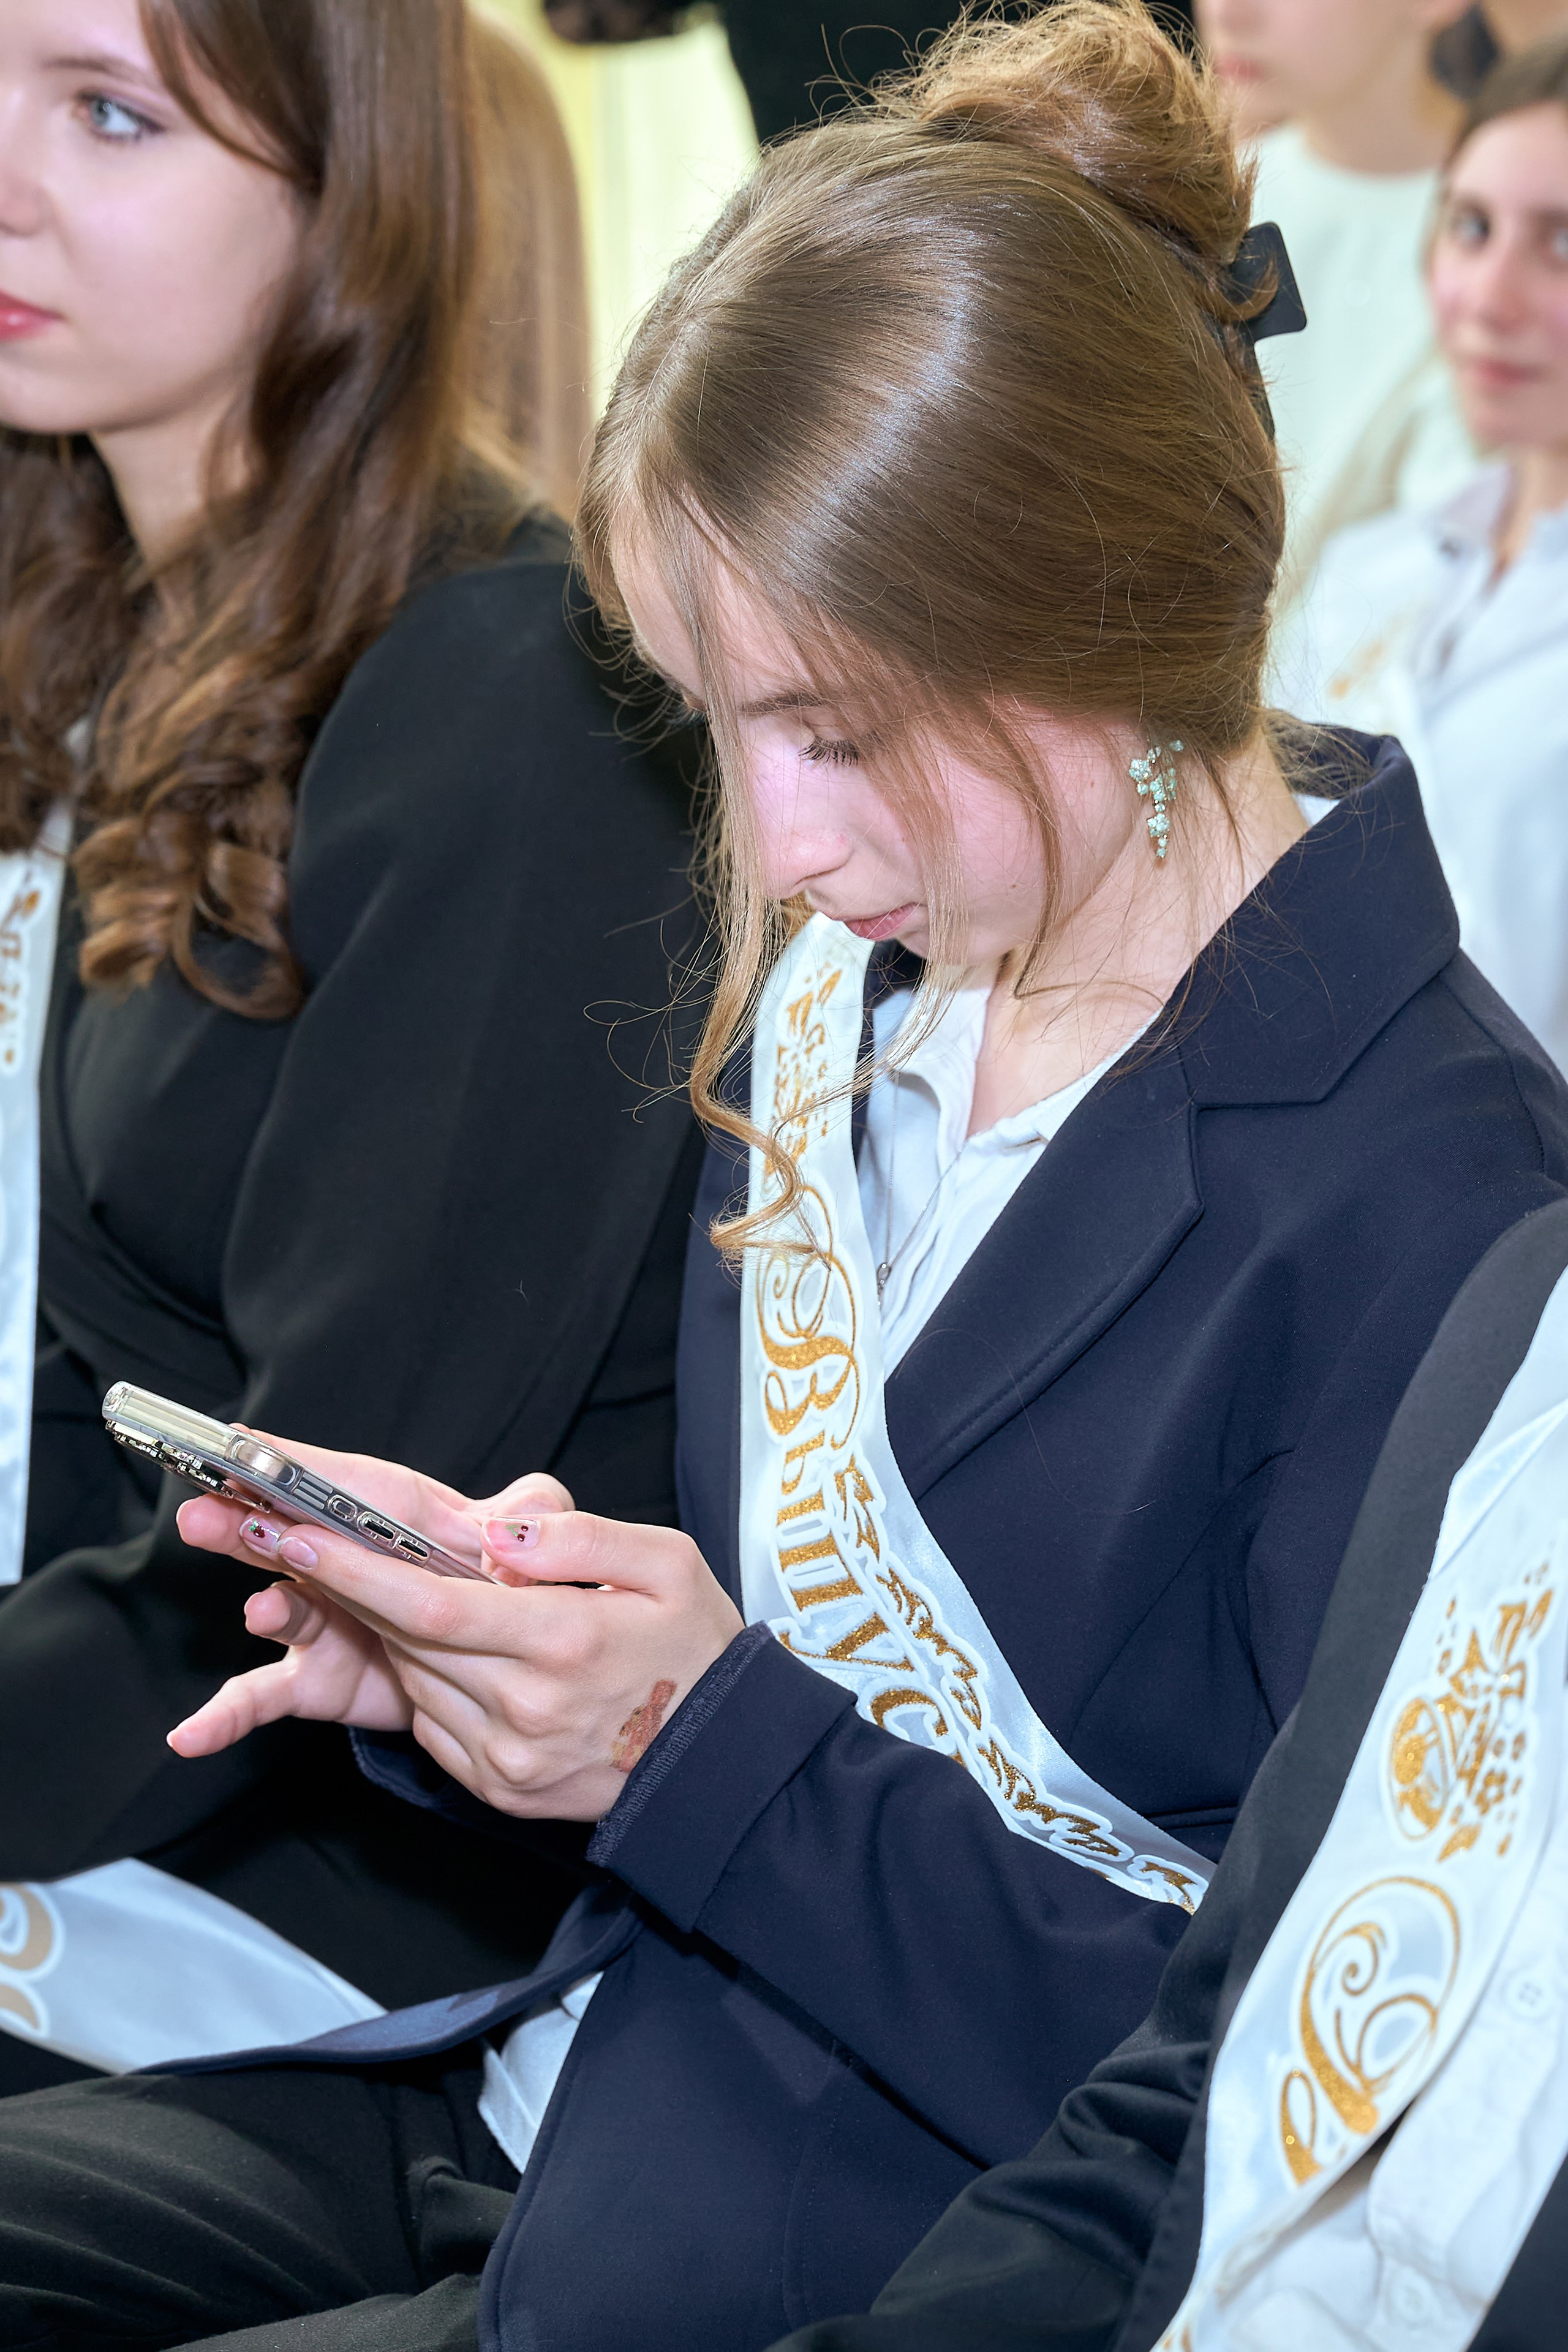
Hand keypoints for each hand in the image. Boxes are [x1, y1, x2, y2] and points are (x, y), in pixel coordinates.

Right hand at [168, 1439, 573, 1758]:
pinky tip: (192, 1735)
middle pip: (291, 1533)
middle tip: (200, 1513)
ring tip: (260, 1611)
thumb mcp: (542, 1541)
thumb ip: (537, 1516)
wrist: (508, 1671)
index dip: (295, 1461)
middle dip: (245, 1521)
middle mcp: (347, 1562)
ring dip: (264, 1603)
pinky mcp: (318, 1677)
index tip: (243, 1442)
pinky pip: (262, 1697)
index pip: (345, 1482)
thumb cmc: (512, 1586)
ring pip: (282, 1606)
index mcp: (397, 1516)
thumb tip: (515, 1528)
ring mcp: (326, 1620)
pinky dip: (225, 1715)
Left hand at [171, 1444, 743, 1816]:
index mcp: (565, 1642)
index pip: (432, 1607)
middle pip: (409, 1642)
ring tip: (381, 1590)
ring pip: (415, 1683)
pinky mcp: (498, 1789)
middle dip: (346, 1592)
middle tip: (295, 1543)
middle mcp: (526, 1708)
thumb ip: (579, 1538)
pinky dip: (424, 1683)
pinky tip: (446, 1654)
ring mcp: (507, 1758)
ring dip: (389, 1636)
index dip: (357, 1574)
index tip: (299, 1540)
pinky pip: (434, 1725)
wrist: (720, 1761)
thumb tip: (499, 1536)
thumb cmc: (696, 1647)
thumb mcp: (666, 1561)